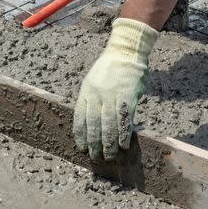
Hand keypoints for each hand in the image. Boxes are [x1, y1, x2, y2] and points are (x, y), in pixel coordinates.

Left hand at [73, 18, 158, 160]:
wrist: (125, 51)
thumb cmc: (109, 67)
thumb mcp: (92, 80)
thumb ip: (91, 99)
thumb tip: (91, 121)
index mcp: (86, 91)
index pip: (80, 118)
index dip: (80, 135)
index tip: (82, 147)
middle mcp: (97, 95)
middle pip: (93, 125)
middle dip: (94, 143)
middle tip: (96, 157)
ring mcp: (112, 96)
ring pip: (108, 125)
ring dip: (108, 143)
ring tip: (109, 156)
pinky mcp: (127, 97)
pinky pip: (124, 119)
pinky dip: (123, 134)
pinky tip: (123, 145)